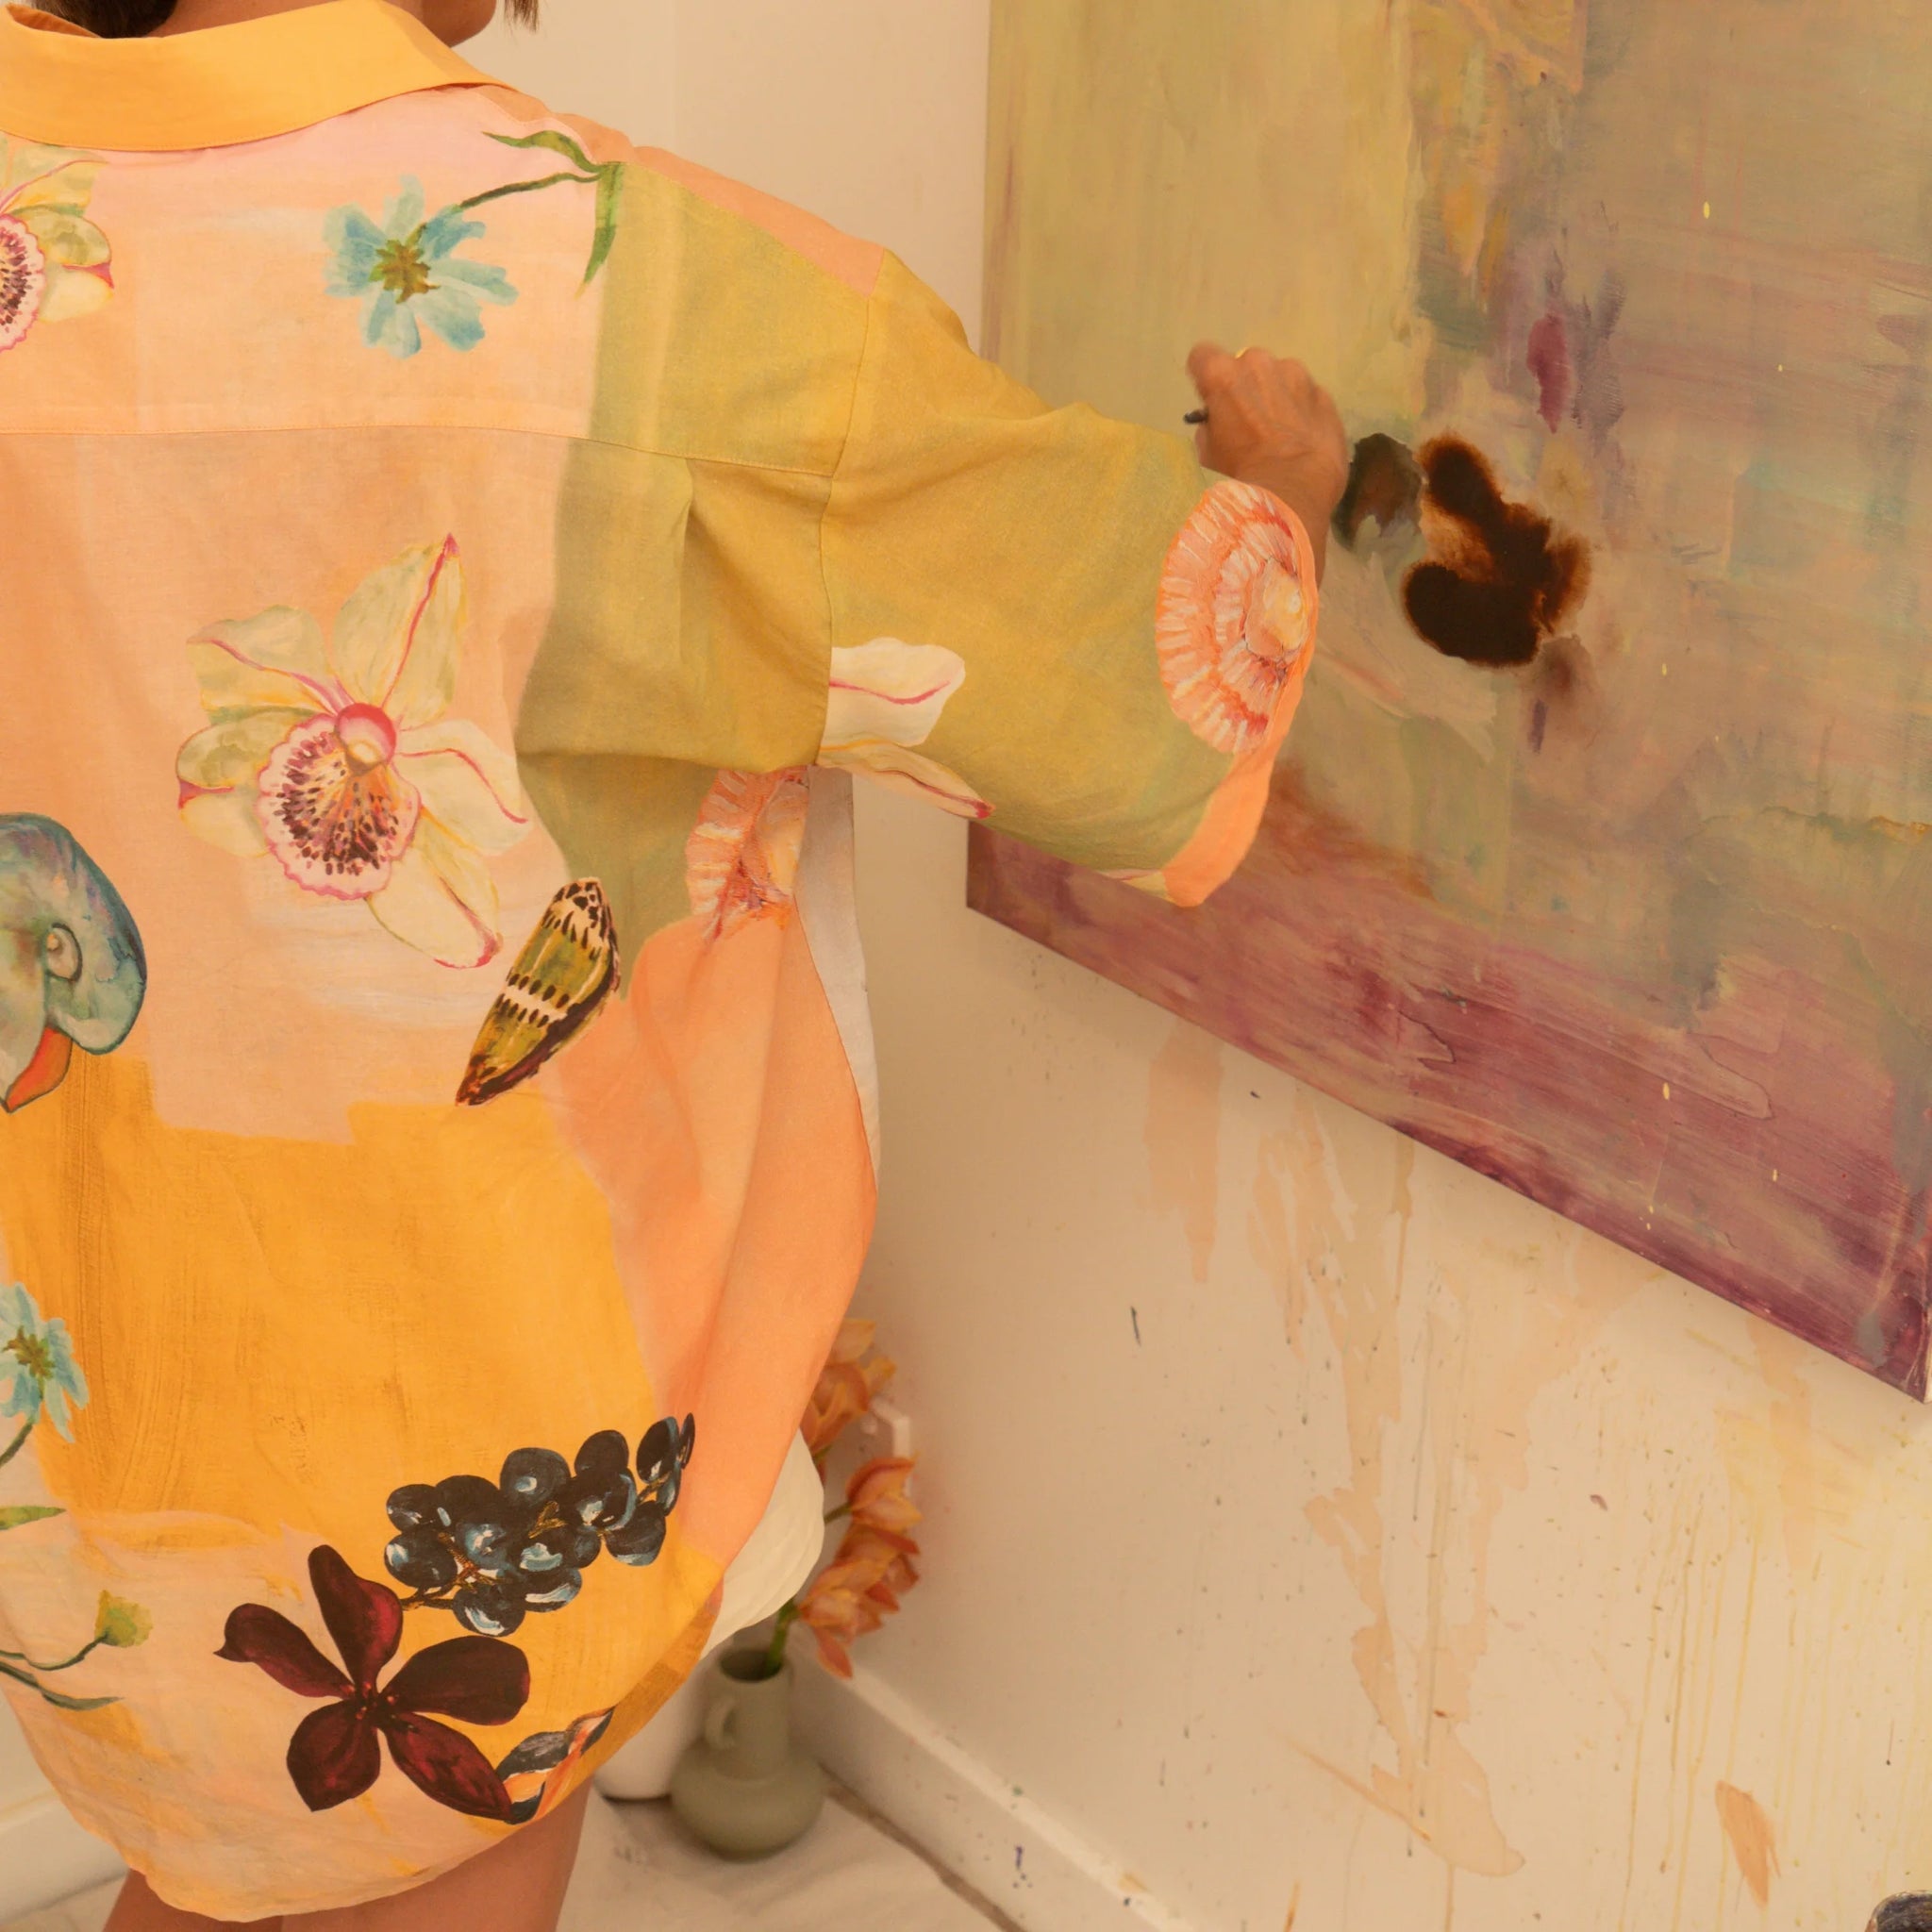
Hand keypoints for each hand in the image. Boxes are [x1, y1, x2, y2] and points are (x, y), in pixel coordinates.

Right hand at [1187, 343, 1348, 580]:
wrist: (1293, 493)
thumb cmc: (1239, 475)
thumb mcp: (1207, 455)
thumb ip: (1211, 426)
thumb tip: (1218, 421)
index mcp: (1222, 375)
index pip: (1202, 356)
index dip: (1205, 379)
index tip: (1211, 400)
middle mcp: (1259, 363)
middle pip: (1246, 364)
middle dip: (1246, 386)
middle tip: (1248, 420)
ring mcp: (1296, 375)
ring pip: (1280, 375)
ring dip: (1277, 394)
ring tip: (1280, 431)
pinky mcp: (1324, 393)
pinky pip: (1307, 394)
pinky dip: (1303, 409)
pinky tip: (1302, 438)